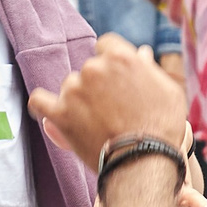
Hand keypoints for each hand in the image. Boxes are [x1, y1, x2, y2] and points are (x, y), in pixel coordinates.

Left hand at [31, 35, 190, 166]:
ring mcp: (74, 90)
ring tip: (95, 123)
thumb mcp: (167, 91)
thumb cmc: (161, 126)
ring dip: (77, 100)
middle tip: (110, 109)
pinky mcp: (59, 113)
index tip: (114, 80)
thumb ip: (148, 69)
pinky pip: (38, 101)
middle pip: (88, 69)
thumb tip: (141, 52)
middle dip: (97, 86)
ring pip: (69, 87)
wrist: (144, 160)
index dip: (110, 64)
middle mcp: (93, 68)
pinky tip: (51, 112)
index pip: (105, 46)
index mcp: (120, 57)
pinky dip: (43, 105)